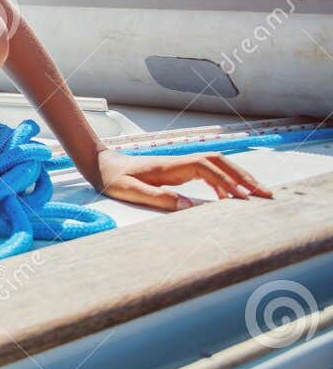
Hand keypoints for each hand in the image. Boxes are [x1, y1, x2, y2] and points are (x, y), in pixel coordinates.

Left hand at [93, 147, 271, 210]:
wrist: (101, 165)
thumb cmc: (114, 178)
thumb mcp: (130, 191)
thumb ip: (157, 197)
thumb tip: (187, 205)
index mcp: (171, 166)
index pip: (208, 169)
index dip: (227, 182)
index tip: (243, 198)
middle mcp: (180, 162)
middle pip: (220, 163)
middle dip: (244, 176)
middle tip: (266, 194)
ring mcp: (181, 165)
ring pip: (217, 166)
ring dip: (238, 178)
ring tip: (257, 196)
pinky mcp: (178, 171)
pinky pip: (208, 174)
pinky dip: (223, 184)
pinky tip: (228, 200)